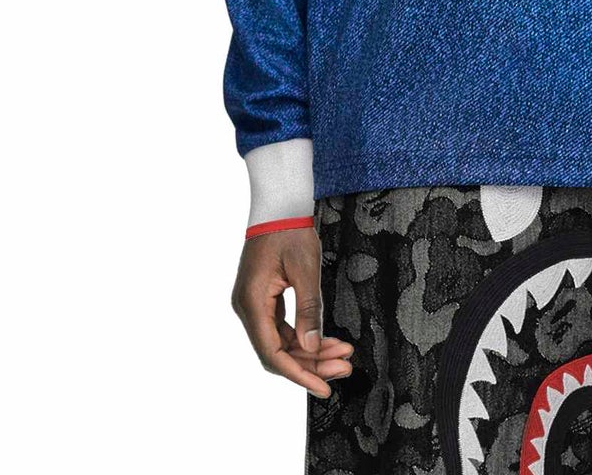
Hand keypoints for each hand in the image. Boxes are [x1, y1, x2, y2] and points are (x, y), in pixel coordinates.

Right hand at [231, 227, 354, 394]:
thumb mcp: (305, 269)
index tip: (323, 387)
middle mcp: (247, 308)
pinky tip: (327, 340)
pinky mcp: (263, 299)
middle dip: (312, 363)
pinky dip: (304, 335)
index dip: (299, 374)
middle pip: (278, 351)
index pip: (273, 353)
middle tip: (344, 367)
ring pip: (282, 341)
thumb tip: (312, 347)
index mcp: (252, 302)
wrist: (278, 205)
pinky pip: (282, 327)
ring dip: (311, 350)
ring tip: (343, 355)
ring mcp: (253, 304)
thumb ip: (309, 309)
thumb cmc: (290, 230)